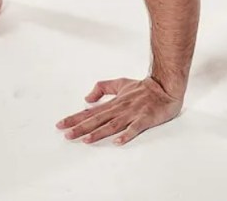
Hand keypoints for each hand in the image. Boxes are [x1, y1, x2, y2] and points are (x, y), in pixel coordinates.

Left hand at [56, 77, 182, 145]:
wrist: (166, 86)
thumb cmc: (144, 87)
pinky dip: (126, 135)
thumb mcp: (120, 83)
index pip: (91, 111)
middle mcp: (121, 108)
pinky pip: (135, 128)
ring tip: (86, 140)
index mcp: (114, 102)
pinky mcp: (145, 118)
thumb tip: (87, 98)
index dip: (75, 118)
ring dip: (98, 133)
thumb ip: (102, 88)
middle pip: (98, 119)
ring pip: (113, 124)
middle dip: (81, 127)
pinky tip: (118, 142)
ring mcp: (133, 113)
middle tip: (67, 135)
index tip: (61, 125)